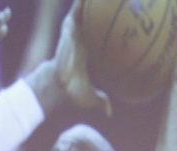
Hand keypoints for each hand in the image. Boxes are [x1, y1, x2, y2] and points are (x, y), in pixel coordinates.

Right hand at [53, 0, 111, 115]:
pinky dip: (82, 2)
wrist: (59, 86)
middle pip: (91, 18)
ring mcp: (74, 32)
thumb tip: (109, 113)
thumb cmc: (71, 91)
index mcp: (86, 50)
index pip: (96, 34)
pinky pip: (77, 10)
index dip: (105, 26)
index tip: (118, 18)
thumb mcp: (91, 97)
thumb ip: (101, 101)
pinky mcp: (69, 28)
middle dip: (100, 6)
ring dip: (91, 1)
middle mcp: (80, 38)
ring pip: (84, 10)